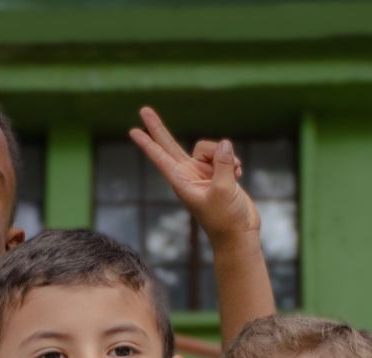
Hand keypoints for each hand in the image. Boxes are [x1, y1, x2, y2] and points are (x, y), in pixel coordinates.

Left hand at [129, 106, 258, 239]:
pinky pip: (225, 154)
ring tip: (233, 174)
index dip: (147, 143)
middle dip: (158, 128)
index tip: (132, 131)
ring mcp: (203, 172)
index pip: (160, 157)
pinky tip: (239, 175)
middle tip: (143, 109)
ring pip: (210, 147)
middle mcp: (188, 174)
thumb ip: (223, 165)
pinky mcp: (218, 173)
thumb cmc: (226, 219)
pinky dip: (234, 162)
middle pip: (170, 144)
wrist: (239, 233)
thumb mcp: (224, 190)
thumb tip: (224, 144)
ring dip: (225, 156)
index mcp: (181, 181)